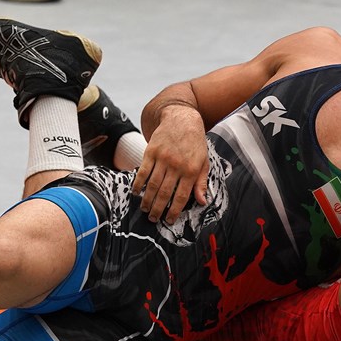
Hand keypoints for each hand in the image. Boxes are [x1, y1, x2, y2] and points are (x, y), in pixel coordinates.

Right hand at [131, 108, 208, 224]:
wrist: (182, 119)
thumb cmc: (195, 143)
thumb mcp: (204, 162)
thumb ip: (202, 182)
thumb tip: (202, 201)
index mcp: (192, 170)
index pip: (181, 196)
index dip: (174, 211)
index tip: (169, 220)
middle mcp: (177, 165)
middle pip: (165, 193)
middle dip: (158, 209)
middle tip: (153, 219)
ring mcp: (163, 158)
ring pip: (153, 184)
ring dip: (147, 199)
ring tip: (145, 209)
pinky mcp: (151, 151)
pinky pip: (143, 171)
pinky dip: (138, 183)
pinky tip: (136, 192)